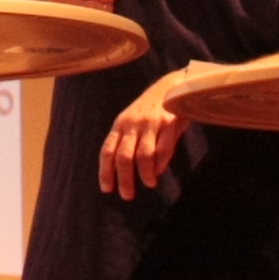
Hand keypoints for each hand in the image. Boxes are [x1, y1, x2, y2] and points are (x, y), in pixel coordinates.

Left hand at [100, 70, 189, 199]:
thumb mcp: (134, 120)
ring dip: (145, 175)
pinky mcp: (169, 123)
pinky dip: (160, 164)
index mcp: (120, 124)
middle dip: (124, 179)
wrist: (174, 84)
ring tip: (149, 184)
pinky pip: (163, 149)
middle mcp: (133, 124)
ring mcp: (151, 123)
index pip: (107, 151)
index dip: (105, 172)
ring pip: (144, 156)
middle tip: (127, 195)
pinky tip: (159, 171)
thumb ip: (130, 142)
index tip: (107, 189)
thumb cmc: (152, 108)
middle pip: (124, 157)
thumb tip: (127, 172)